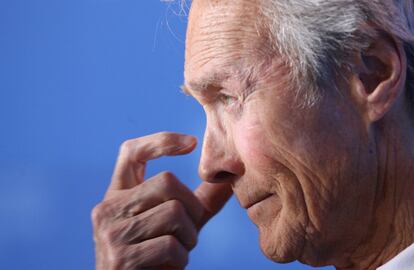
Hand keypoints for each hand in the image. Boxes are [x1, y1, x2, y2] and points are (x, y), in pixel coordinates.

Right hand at [91, 132, 232, 269]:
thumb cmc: (156, 256)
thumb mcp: (178, 223)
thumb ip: (200, 200)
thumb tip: (230, 176)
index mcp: (118, 194)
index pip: (131, 151)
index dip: (161, 141)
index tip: (192, 143)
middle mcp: (108, 208)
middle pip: (166, 181)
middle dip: (191, 206)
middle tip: (188, 230)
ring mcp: (111, 233)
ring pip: (173, 212)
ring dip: (188, 236)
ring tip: (177, 250)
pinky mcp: (120, 259)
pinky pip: (169, 245)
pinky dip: (181, 258)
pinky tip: (169, 266)